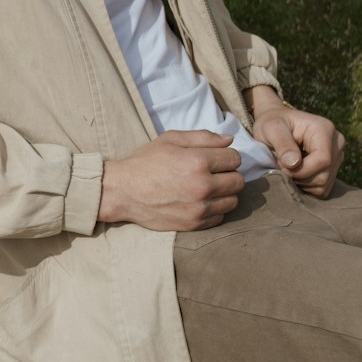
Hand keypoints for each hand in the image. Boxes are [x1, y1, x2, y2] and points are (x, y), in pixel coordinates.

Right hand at [99, 131, 243, 231]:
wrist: (123, 191)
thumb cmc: (146, 161)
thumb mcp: (171, 140)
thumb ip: (202, 137)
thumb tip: (229, 140)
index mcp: (198, 161)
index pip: (235, 158)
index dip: (226, 156)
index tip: (215, 158)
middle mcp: (203, 186)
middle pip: (238, 181)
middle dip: (228, 174)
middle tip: (213, 173)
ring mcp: (200, 208)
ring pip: (233, 201)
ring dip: (224, 193)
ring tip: (207, 188)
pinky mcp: (195, 224)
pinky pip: (220, 216)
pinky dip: (214, 208)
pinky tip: (199, 201)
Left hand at [248, 90, 344, 197]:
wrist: (276, 126)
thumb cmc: (272, 125)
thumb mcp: (271, 129)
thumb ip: (282, 144)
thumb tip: (294, 163)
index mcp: (325, 129)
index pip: (323, 160)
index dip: (301, 170)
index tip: (281, 165)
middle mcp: (337, 143)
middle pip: (324, 175)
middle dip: (299, 177)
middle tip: (282, 166)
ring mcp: (337, 157)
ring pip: (323, 185)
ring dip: (301, 182)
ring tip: (288, 167)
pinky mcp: (333, 169)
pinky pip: (322, 189)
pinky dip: (306, 186)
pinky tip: (296, 172)